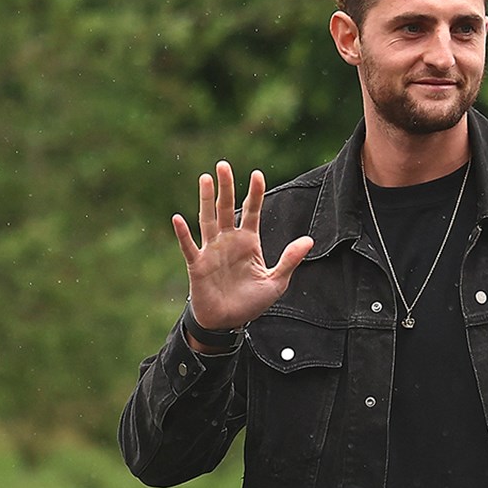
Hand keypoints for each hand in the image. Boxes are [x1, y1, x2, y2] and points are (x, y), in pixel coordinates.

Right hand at [172, 161, 313, 345]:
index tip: (257, 173)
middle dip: (226, 187)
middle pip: (227, 208)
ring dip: (206, 200)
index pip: (252, 211)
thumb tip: (309, 240)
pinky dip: (183, 234)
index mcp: (248, 242)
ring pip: (207, 220)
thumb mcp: (276, 282)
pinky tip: (178, 218)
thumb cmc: (251, 302)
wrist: (229, 323)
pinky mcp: (198, 265)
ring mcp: (212, 251)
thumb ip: (290, 260)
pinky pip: (189, 247)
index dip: (255, 193)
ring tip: (206, 178)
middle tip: (224, 164)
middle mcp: (229, 241)